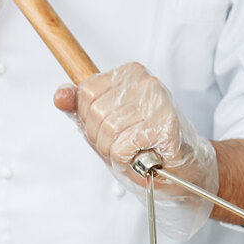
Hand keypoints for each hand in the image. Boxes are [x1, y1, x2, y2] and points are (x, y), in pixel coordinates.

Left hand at [54, 62, 218, 238]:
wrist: (183, 170)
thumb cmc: (144, 145)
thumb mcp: (104, 123)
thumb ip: (80, 108)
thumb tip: (60, 95)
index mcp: (129, 73)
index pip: (85, 93)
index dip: (90, 121)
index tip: (111, 129)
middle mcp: (145, 82)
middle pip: (95, 113)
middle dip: (102, 139)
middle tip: (124, 145)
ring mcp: (158, 102)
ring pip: (107, 131)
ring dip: (115, 152)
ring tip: (135, 152)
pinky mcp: (166, 126)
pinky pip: (122, 147)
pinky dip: (125, 160)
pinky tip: (143, 157)